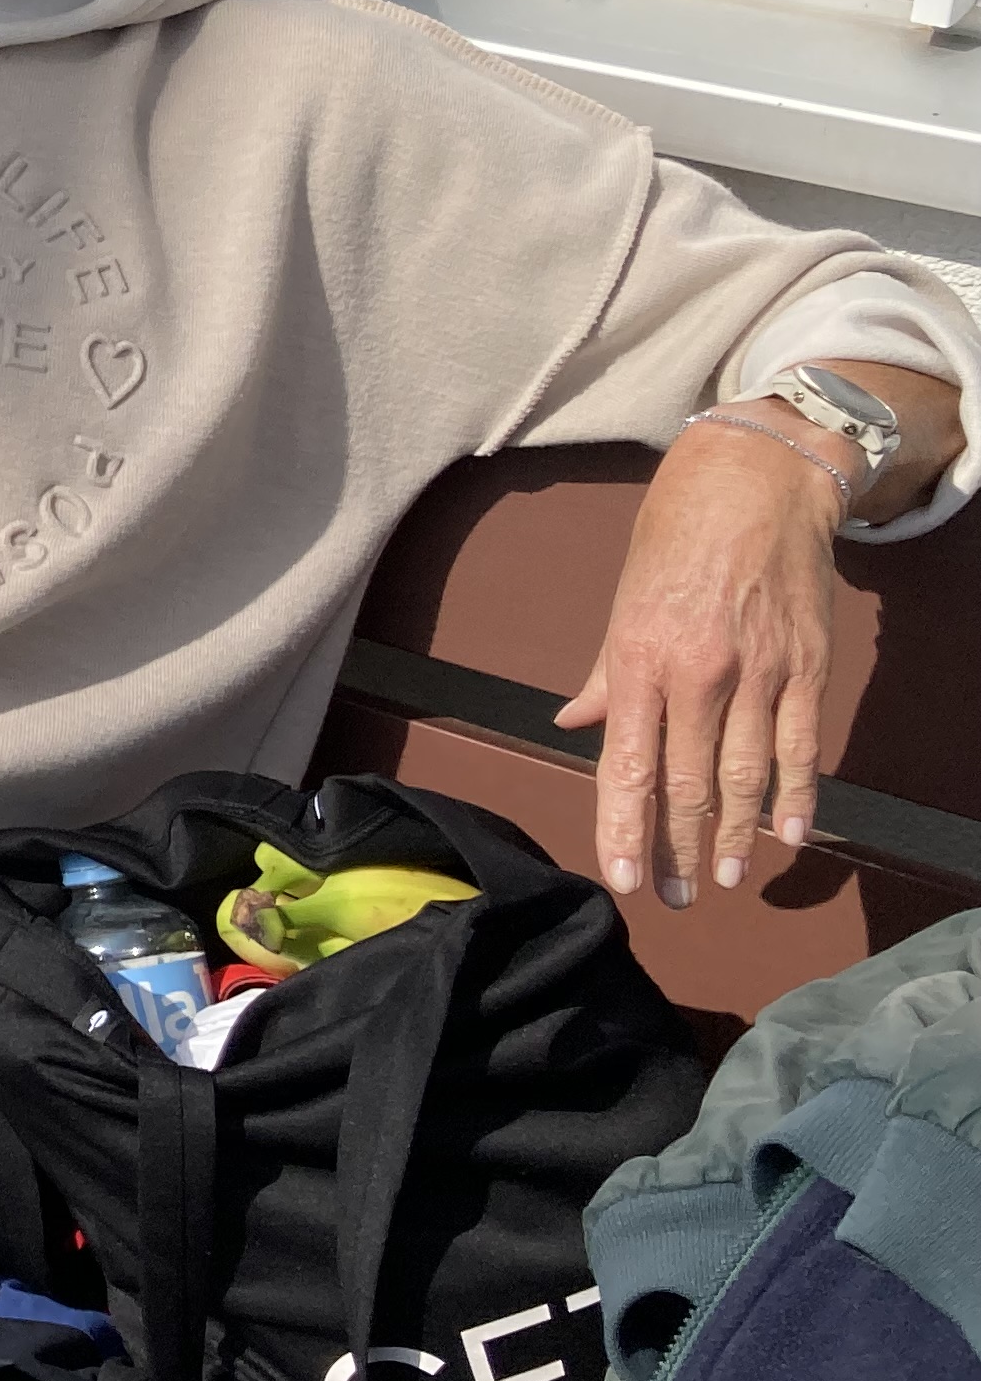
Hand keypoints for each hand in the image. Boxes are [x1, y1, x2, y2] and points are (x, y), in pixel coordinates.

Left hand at [555, 412, 847, 908]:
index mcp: (639, 658)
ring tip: (725, 879)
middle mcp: (697, 673)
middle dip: (678, 848)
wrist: (756, 482)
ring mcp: (757, 673)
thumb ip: (605, 673)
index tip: (622, 878)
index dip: (623, 828)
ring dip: (736, 837)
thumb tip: (576, 721)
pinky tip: (791, 838)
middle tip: (676, 897)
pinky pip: (799, 747)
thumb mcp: (622, 600)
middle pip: (686, 783)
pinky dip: (796, 797)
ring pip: (744, 776)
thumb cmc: (676, 537)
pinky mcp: (805, 668)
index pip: (626, 764)